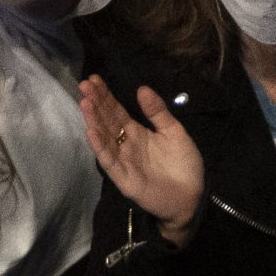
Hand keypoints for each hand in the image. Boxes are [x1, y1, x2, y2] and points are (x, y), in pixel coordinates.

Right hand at [78, 76, 207, 229]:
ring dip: (94, 121)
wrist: (191, 196)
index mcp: (138, 133)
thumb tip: (142, 88)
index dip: (106, 96)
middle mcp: (126, 145)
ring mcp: (123, 161)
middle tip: (84, 84)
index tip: (94, 79)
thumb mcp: (174, 131)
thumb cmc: (183, 164)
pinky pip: (109, 161)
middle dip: (96, 103)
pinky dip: (100, 146)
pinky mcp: (123, 178)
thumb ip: (158, 112)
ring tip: (84, 103)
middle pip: (107, 121)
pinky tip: (91, 131)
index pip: (117, 112)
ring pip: (104, 138)